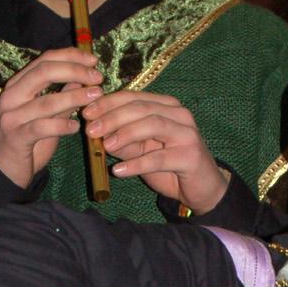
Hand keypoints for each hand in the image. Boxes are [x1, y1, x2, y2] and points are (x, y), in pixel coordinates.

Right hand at [0, 48, 101, 189]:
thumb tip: (83, 79)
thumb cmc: (28, 140)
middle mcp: (11, 96)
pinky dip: (61, 126)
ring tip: (95, 97)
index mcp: (18, 85)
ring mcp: (11, 116)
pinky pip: (41, 128)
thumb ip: (62, 96)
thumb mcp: (47, 115)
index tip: (93, 60)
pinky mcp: (16, 137)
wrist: (5, 170)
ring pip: (46, 101)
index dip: (71, 56)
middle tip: (98, 78)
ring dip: (74, 97)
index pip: (45, 60)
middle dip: (74, 71)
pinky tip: (77, 128)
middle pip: (44, 72)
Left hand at [82, 90, 228, 213]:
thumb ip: (122, 139)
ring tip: (105, 147)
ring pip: (152, 125)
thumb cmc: (170, 166)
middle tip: (91, 130)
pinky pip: (159, 158)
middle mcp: (179, 114)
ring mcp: (187, 133)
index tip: (86, 113)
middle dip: (113, 117)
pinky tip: (119, 171)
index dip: (108, 103)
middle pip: (141, 108)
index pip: (134, 97)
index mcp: (166, 106)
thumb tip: (95, 131)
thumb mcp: (141, 150)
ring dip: (125, 134)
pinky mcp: (191, 156)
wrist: (201, 189)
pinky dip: (136, 164)